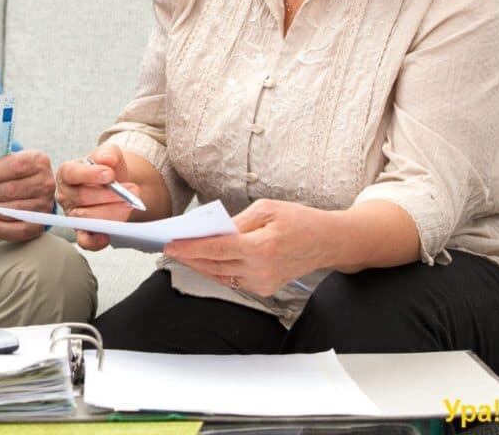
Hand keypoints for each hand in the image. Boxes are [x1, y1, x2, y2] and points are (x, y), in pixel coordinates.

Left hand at [0, 149, 54, 241]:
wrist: (29, 187)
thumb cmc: (10, 171)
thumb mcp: (5, 160)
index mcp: (38, 161)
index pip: (15, 166)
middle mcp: (45, 183)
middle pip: (11, 190)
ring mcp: (44, 206)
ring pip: (11, 211)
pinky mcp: (39, 225)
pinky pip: (16, 230)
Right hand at [55, 143, 140, 250]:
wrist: (118, 186)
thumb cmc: (109, 170)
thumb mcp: (111, 156)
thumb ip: (108, 153)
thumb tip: (106, 159)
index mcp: (67, 173)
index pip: (71, 173)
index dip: (89, 174)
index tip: (110, 174)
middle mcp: (66, 195)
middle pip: (81, 197)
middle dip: (108, 195)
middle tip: (130, 191)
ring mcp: (73, 215)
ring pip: (86, 218)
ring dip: (110, 212)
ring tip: (129, 205)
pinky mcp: (82, 232)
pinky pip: (85, 241)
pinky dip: (95, 241)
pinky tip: (108, 235)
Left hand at [163, 199, 329, 295]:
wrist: (328, 242)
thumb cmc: (300, 221)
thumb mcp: (267, 209)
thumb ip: (238, 221)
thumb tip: (214, 230)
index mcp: (261, 247)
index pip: (216, 249)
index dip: (190, 248)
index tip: (171, 245)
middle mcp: (261, 270)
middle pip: (214, 265)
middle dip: (189, 256)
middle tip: (170, 247)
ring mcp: (263, 283)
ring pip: (221, 275)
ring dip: (200, 265)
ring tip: (182, 253)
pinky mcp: (265, 288)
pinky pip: (233, 280)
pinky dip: (216, 270)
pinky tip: (204, 261)